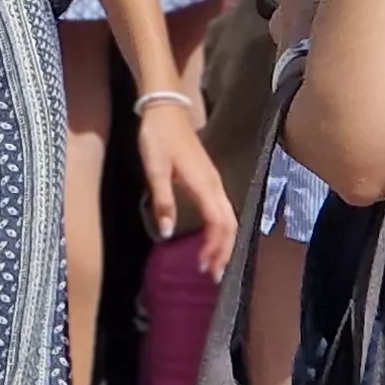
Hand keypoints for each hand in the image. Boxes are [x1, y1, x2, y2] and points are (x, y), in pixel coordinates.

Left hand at [140, 120, 238, 278]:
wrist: (165, 109)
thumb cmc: (158, 138)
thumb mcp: (155, 170)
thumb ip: (162, 201)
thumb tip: (168, 233)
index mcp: (204, 185)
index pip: (218, 224)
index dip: (214, 247)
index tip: (204, 267)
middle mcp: (214, 185)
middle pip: (229, 224)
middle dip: (224, 251)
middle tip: (214, 275)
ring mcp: (214, 181)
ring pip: (228, 217)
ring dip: (223, 242)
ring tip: (214, 263)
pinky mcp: (209, 179)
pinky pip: (222, 210)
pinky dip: (220, 229)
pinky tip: (211, 238)